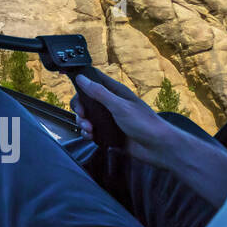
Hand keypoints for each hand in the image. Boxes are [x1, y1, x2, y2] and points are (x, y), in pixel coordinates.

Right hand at [75, 71, 226, 203]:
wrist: (158, 149)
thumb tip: (81, 77)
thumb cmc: (144, 123)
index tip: (67, 80)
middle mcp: (110, 104)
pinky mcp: (108, 134)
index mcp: (115, 93)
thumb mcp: (119, 106)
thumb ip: (99, 93)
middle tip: (83, 116)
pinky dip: (88, 133)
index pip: (93, 80)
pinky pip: (91, 131)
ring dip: (83, 123)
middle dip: (80, 108)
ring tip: (89, 130)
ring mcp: (109, 120)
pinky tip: (91, 137)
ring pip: (87, 117)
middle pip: (86, 101)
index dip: (81, 80)